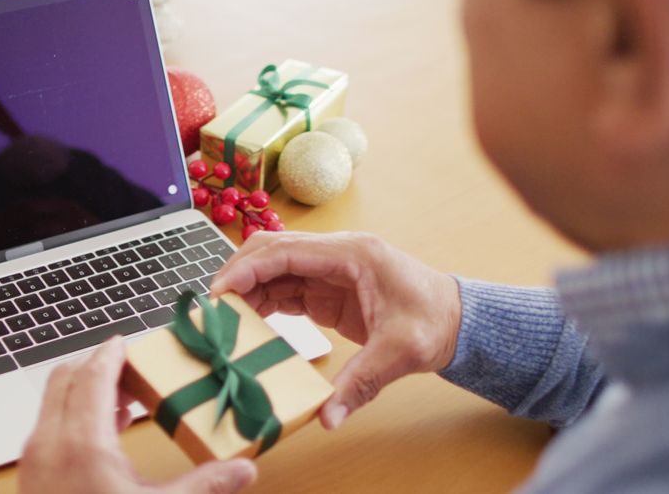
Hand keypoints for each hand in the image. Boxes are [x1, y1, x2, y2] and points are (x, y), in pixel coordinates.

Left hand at [19, 337, 258, 493]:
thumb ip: (205, 486)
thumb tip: (244, 470)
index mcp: (81, 443)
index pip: (93, 374)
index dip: (112, 352)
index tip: (128, 340)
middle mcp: (48, 443)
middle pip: (65, 378)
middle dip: (97, 364)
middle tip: (131, 365)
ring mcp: (33, 461)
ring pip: (53, 401)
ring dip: (85, 389)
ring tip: (125, 396)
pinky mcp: (31, 477)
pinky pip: (49, 425)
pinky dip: (74, 413)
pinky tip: (106, 429)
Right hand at [210, 231, 461, 429]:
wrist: (456, 321)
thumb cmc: (434, 323)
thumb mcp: (399, 353)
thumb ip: (360, 384)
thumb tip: (329, 418)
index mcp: (352, 254)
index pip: (285, 250)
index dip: (247, 268)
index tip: (218, 292)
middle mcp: (336, 254)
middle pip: (271, 250)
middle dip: (237, 273)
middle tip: (212, 307)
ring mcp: (329, 269)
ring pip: (273, 268)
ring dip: (246, 288)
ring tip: (223, 319)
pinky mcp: (326, 288)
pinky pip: (284, 287)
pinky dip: (261, 300)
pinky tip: (247, 322)